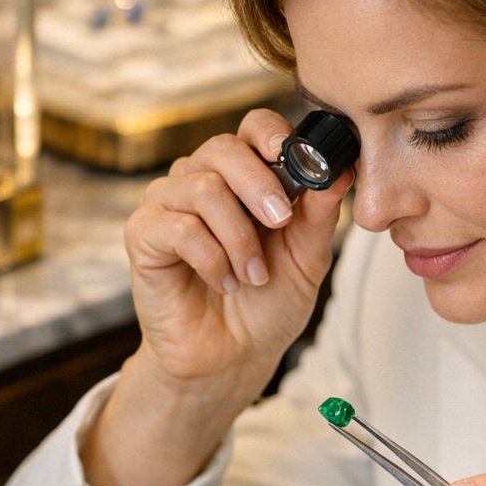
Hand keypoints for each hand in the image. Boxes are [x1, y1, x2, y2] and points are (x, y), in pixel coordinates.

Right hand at [126, 107, 350, 393]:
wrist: (234, 357)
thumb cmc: (267, 305)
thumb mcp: (307, 258)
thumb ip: (320, 214)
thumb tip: (342, 170)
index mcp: (245, 178)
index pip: (253, 128)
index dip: (271, 134)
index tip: (293, 158)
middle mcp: (203, 181)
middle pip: (223, 148)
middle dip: (259, 185)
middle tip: (279, 224)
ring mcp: (168, 204)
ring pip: (203, 188)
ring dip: (239, 238)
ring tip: (253, 276)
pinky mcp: (143, 234)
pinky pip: (178, 227)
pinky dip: (211, 259)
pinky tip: (225, 282)